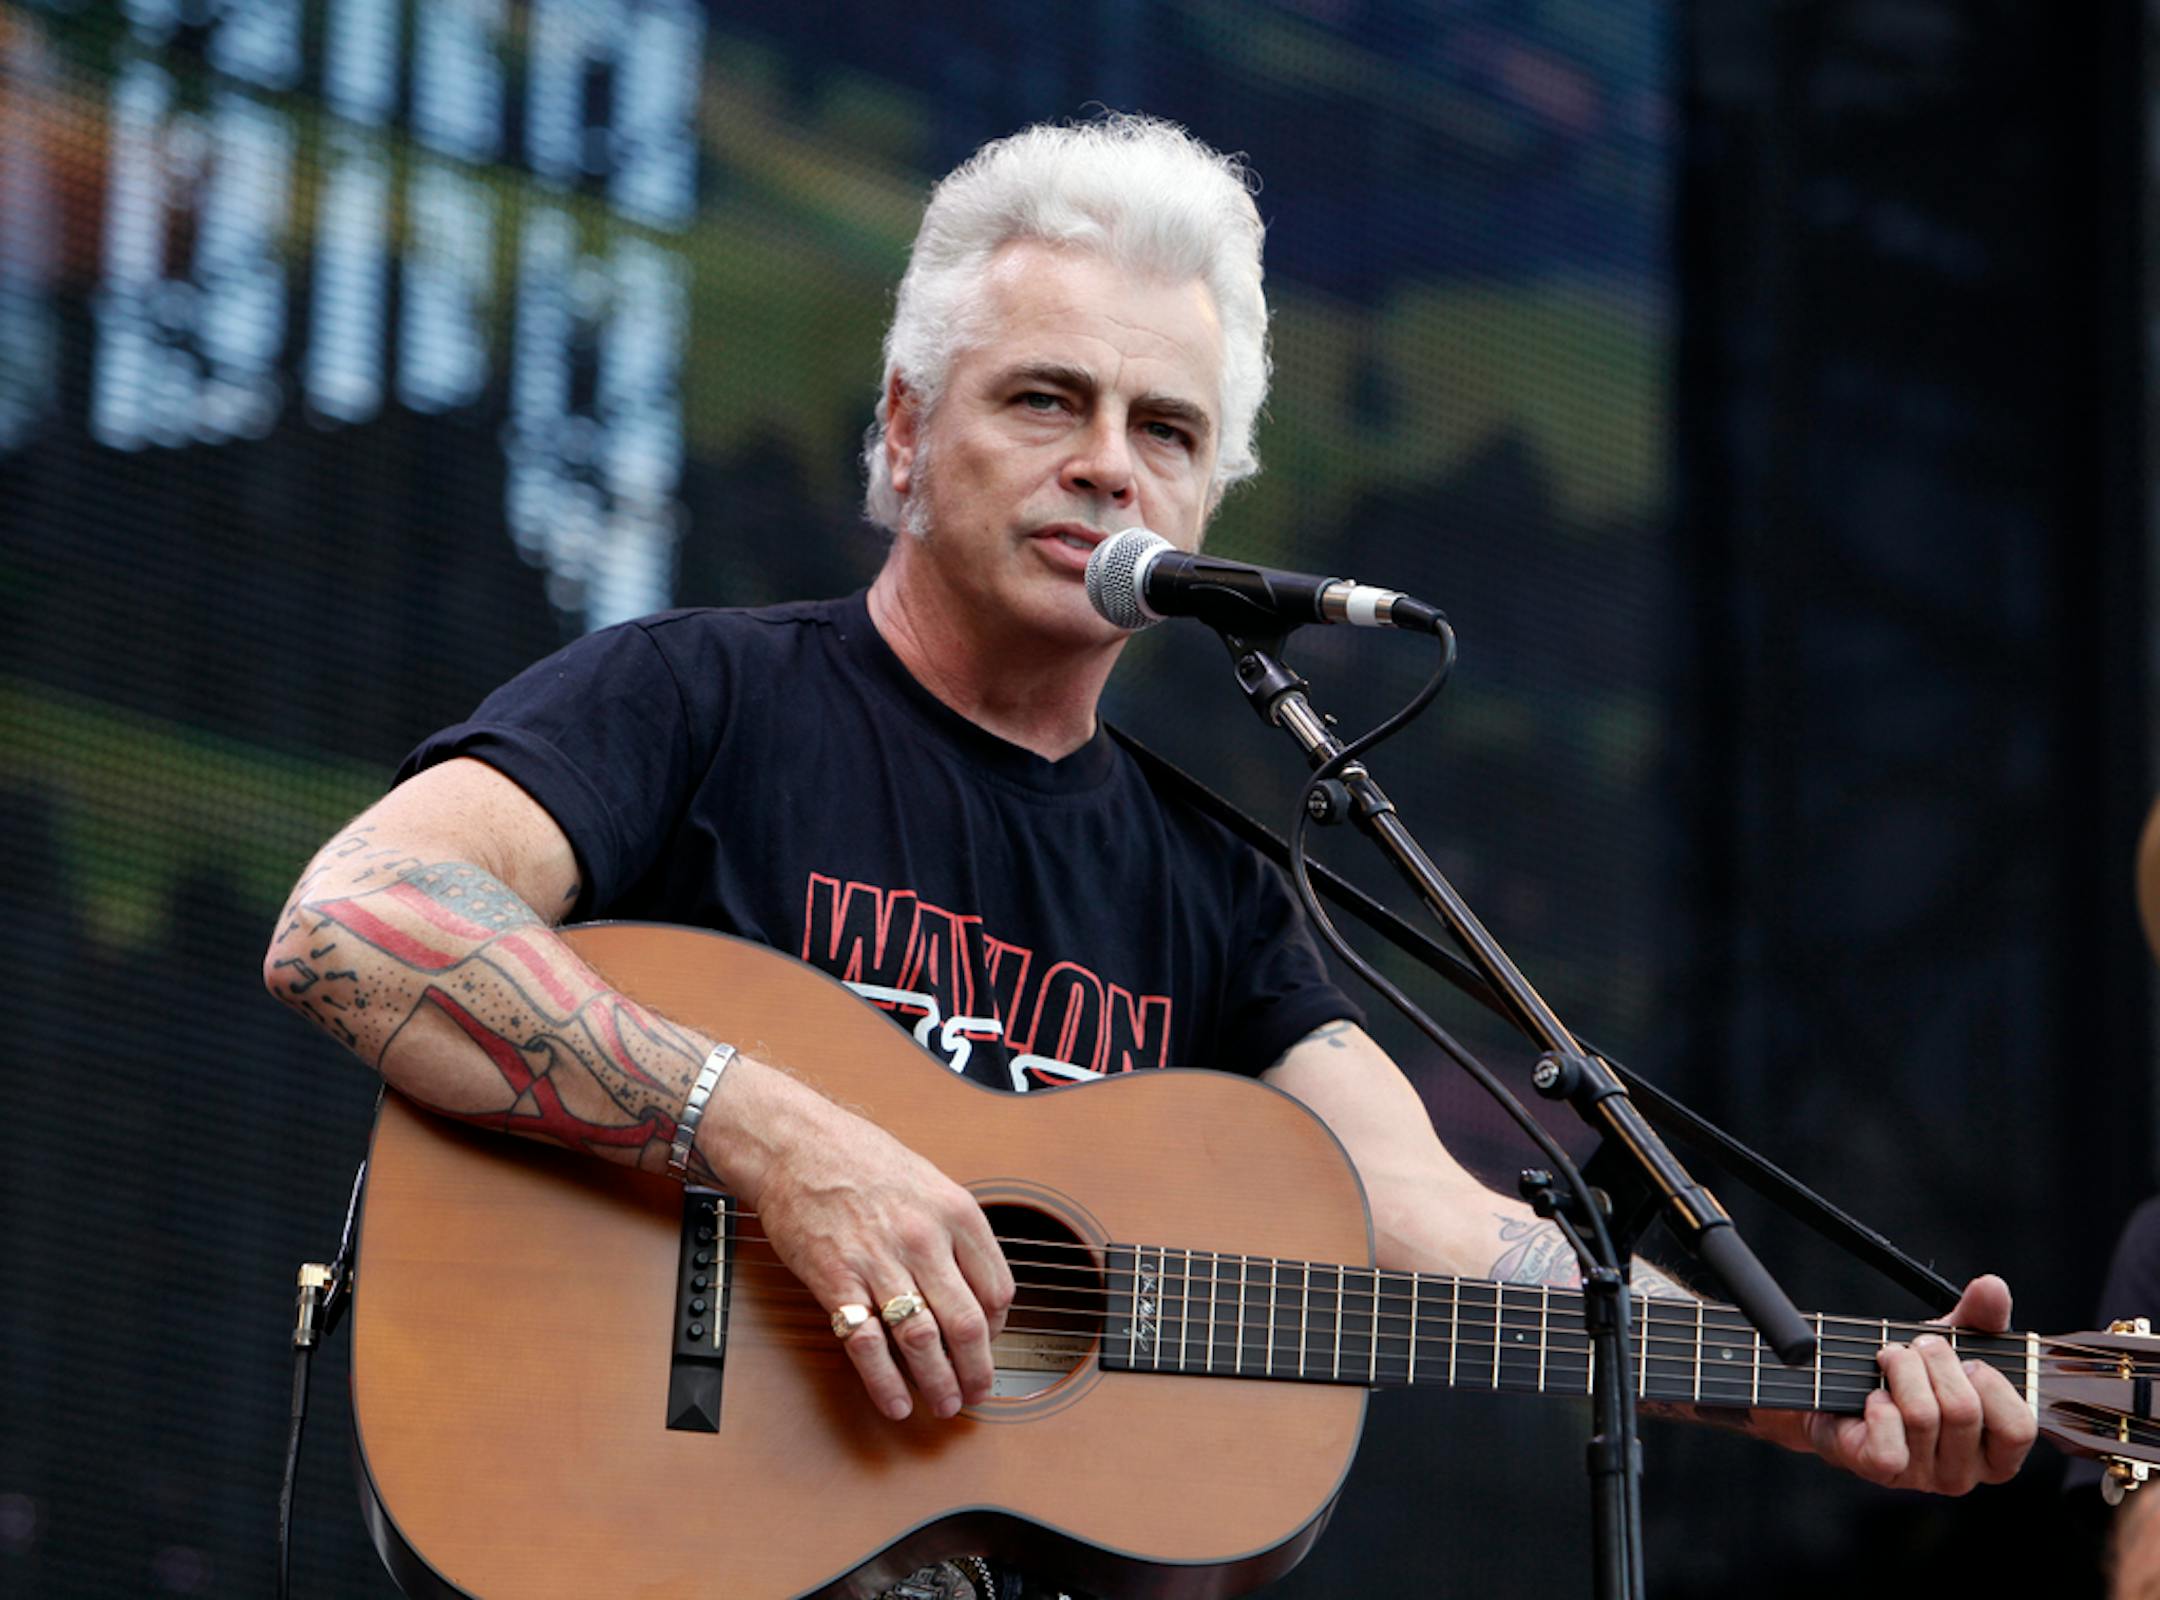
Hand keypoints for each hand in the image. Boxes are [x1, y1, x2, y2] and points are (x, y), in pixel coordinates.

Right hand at [713, 1058, 1013, 1421]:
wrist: (795, 1144)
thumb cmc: (861, 1158)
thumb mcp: (929, 1181)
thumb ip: (955, 1232)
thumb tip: (976, 1288)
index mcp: (955, 1212)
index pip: (998, 1288)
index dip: (1000, 1328)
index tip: (990, 1343)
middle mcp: (923, 1238)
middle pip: (967, 1323)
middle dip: (978, 1370)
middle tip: (978, 1393)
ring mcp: (879, 1261)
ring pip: (922, 1339)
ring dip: (939, 1382)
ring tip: (946, 1405)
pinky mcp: (835, 1280)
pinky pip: (867, 1343)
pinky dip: (885, 1382)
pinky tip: (896, 1402)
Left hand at [1755, 1274, 2035, 1492]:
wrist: (1840, 1389)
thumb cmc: (1909, 1374)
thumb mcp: (1952, 1343)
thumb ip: (1980, 1317)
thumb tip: (1992, 1287)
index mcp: (1996, 1450)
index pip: (2019, 1427)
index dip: (1993, 1384)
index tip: (1969, 1360)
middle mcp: (1966, 1473)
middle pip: (1963, 1411)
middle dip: (1935, 1361)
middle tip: (1915, 1347)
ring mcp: (1924, 1477)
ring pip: (1923, 1416)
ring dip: (1900, 1370)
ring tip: (1888, 1358)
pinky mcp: (1883, 1473)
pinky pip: (1890, 1445)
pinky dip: (1878, 1407)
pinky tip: (1873, 1396)